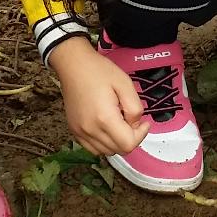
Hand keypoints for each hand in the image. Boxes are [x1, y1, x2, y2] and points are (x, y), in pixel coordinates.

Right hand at [49, 38, 148, 156]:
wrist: (73, 65)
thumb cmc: (98, 71)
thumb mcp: (125, 84)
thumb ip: (135, 108)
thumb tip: (135, 124)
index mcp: (105, 118)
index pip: (128, 144)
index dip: (141, 135)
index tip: (143, 122)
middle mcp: (90, 129)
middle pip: (118, 150)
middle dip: (130, 138)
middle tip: (131, 119)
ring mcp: (80, 132)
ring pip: (107, 151)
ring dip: (117, 142)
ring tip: (118, 122)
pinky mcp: (74, 131)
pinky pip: (93, 148)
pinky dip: (104, 143)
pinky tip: (107, 128)